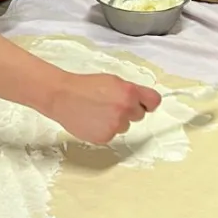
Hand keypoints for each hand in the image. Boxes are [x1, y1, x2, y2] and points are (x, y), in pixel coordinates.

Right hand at [46, 73, 161, 144]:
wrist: (63, 96)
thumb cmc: (86, 86)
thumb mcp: (113, 81)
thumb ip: (131, 91)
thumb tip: (143, 102)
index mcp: (130, 92)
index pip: (154, 101)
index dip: (148, 103)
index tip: (144, 104)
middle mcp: (126, 109)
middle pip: (139, 115)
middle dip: (129, 111)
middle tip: (111, 104)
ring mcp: (116, 124)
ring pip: (125, 126)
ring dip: (116, 121)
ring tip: (99, 112)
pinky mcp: (106, 137)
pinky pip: (112, 134)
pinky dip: (105, 130)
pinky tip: (93, 120)